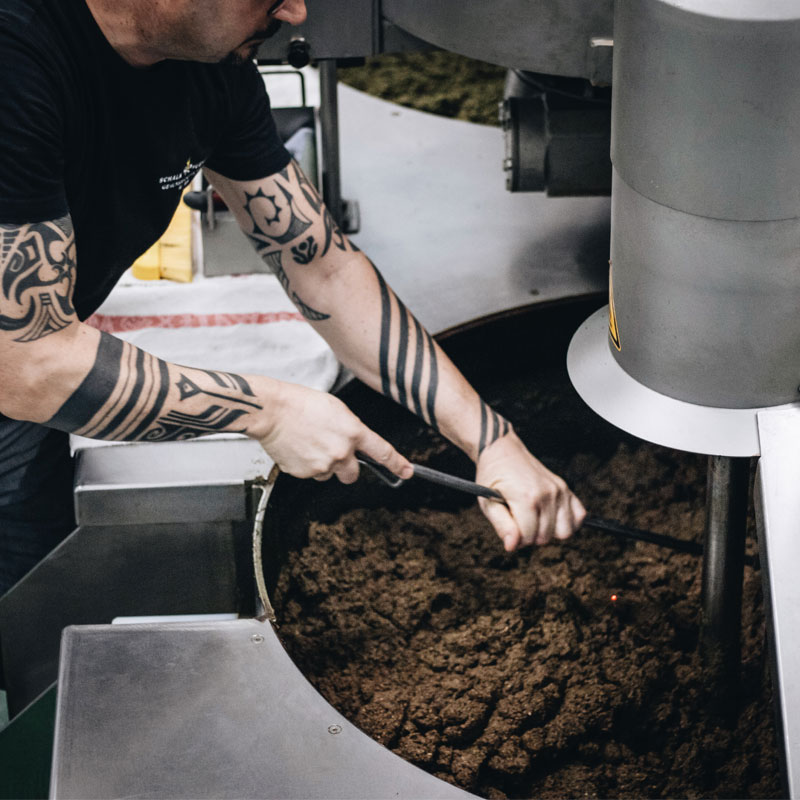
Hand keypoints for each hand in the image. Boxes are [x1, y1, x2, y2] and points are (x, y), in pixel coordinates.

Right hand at [256, 381, 412, 483]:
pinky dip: (307, 465)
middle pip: (353, 475)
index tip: (406, 471)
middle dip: (347, 468)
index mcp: (353, 432)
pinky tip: (299, 448)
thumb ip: (351, 429)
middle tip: (334, 454)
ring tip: (310, 444)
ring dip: (324, 465)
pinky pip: (312, 475)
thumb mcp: (337, 409)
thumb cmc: (301, 404)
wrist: (273, 411)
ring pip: (330, 475)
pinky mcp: (304, 473)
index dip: (397, 464)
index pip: (382, 452)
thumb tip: (355, 443)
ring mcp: (322, 465)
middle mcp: (341, 452)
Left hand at [475, 430, 585, 550]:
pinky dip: (568, 522)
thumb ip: (502, 526)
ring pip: (565, 532)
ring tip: (534, 519)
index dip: (516, 538)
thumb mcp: (488, 503)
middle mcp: (547, 494)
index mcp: (527, 498)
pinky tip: (550, 516)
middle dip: (530, 535)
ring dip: (549, 531)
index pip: (528, 538)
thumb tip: (512, 547)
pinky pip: (579, 516)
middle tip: (518, 519)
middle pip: (545, 537)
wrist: (503, 452)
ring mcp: (559, 490)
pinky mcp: (566, 488)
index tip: (509, 525)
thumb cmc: (493, 478)